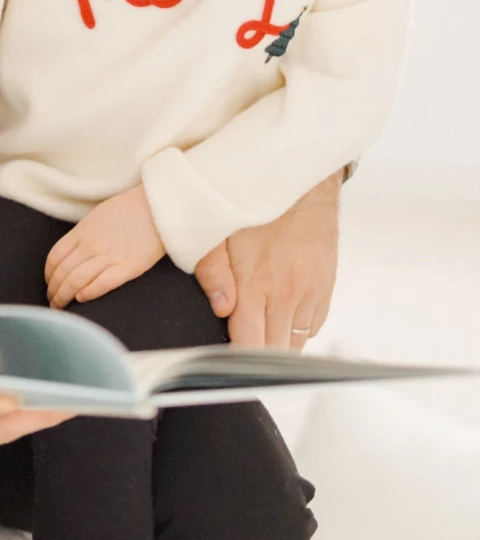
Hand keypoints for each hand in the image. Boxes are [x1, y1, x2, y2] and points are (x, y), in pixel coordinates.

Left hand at [43, 185, 164, 308]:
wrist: (157, 206)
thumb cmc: (129, 209)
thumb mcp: (98, 215)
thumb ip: (84, 233)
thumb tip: (72, 251)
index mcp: (83, 231)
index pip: (55, 257)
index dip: (48, 275)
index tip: (49, 284)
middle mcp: (92, 244)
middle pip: (63, 272)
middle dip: (54, 291)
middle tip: (52, 303)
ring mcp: (109, 255)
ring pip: (77, 280)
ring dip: (65, 296)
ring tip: (62, 307)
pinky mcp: (129, 267)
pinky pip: (102, 283)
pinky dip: (89, 293)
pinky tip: (82, 299)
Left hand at [194, 172, 341, 349]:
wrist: (301, 177)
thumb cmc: (253, 200)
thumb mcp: (218, 229)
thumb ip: (213, 271)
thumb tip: (221, 310)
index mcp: (258, 281)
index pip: (250, 345)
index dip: (237, 360)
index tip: (224, 362)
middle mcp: (289, 292)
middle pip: (275, 352)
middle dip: (256, 355)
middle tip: (237, 346)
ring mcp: (312, 291)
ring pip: (296, 342)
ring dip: (277, 341)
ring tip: (257, 324)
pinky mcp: (327, 286)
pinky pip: (312, 326)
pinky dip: (296, 327)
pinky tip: (279, 310)